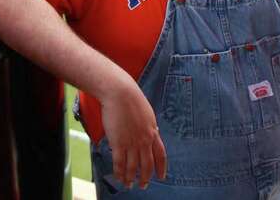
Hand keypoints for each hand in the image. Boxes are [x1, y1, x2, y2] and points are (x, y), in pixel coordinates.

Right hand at [98, 75, 166, 189]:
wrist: (120, 93)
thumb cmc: (132, 99)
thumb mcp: (147, 113)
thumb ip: (150, 126)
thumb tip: (153, 131)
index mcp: (153, 132)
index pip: (160, 155)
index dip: (161, 168)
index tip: (161, 177)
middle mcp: (144, 140)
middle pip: (147, 165)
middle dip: (145, 177)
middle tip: (143, 185)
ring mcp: (131, 142)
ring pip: (133, 167)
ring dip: (131, 178)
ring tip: (129, 185)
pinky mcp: (118, 143)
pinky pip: (119, 163)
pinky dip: (119, 173)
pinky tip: (119, 177)